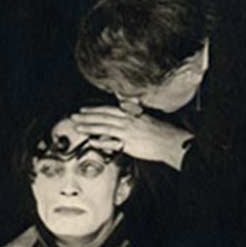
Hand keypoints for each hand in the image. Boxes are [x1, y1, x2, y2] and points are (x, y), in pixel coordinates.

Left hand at [64, 105, 193, 167]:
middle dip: (87, 116)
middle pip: (103, 117)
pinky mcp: (129, 144)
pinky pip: (111, 142)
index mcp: (131, 113)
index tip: (83, 109)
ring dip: (89, 127)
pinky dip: (100, 142)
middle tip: (74, 117)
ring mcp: (127, 133)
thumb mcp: (147, 116)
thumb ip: (134, 109)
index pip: (108, 109)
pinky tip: (92, 142)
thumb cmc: (162, 131)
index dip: (94, 109)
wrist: (171, 142)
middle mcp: (127, 121)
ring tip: (78, 127)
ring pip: (104, 128)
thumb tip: (123, 101)